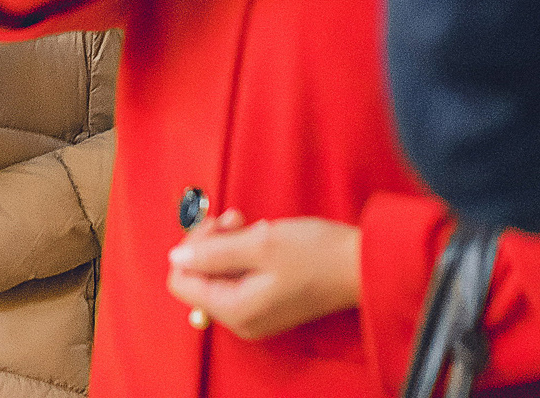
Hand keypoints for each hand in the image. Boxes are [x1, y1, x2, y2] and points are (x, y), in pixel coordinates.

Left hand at [168, 210, 361, 341]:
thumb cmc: (315, 254)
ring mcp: (254, 313)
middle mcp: (241, 319)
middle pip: (198, 277)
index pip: (181, 280)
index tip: (216, 226)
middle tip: (234, 220)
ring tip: (250, 225)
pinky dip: (243, 253)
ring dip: (227, 243)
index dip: (191, 247)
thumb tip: (178, 257)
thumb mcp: (258, 244)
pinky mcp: (267, 303)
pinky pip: (238, 276)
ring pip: (218, 273)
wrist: (361, 265)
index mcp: (235, 310)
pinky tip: (260, 237)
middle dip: (210, 242)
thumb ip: (213, 252)